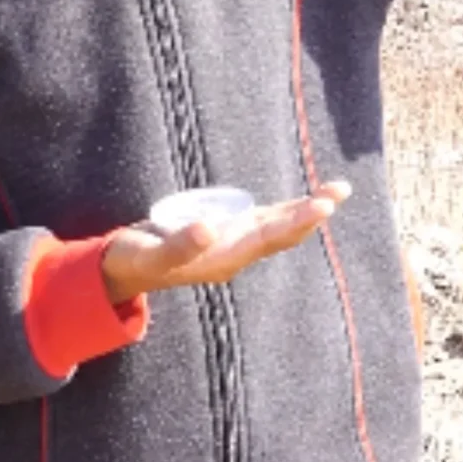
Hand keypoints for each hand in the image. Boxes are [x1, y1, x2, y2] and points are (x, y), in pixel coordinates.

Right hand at [102, 181, 351, 304]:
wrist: (123, 269)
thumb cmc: (134, 260)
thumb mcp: (149, 254)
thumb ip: (177, 246)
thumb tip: (209, 229)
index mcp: (223, 259)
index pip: (267, 238)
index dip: (295, 222)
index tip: (321, 206)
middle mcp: (234, 254)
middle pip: (281, 234)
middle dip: (310, 214)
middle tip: (339, 192)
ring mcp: (232, 245)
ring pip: (278, 228)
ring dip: (305, 212)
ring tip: (335, 192)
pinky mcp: (226, 234)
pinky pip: (264, 222)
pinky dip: (286, 210)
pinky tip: (303, 203)